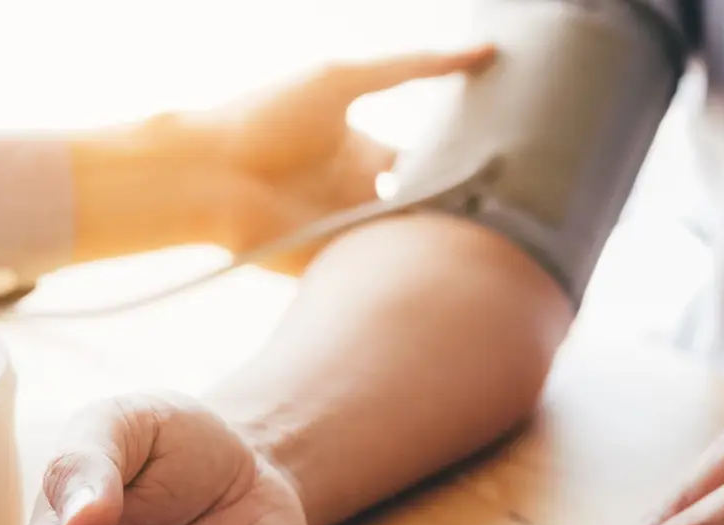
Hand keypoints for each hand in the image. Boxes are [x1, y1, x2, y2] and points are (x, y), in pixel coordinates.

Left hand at [71, 45, 495, 266]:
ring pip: (407, 244)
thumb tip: (484, 51)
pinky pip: (376, 273)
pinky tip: (449, 274)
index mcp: (363, 151)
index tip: (513, 167)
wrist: (208, 172)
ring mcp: (343, 232)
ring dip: (439, 245)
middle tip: (515, 214)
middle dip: (462, 211)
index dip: (465, 164)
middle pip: (425, 208)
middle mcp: (358, 193)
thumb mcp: (344, 80)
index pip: (428, 161)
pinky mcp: (326, 267)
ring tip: (496, 246)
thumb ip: (413, 67)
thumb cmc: (266, 117)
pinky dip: (405, 272)